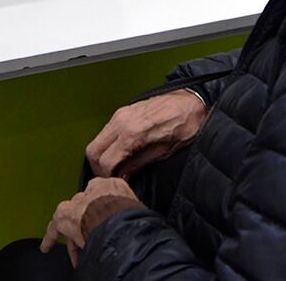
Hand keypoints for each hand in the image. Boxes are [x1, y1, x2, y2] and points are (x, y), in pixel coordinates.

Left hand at [39, 178, 142, 266]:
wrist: (118, 222)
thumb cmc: (132, 219)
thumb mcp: (137, 210)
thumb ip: (130, 210)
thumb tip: (136, 224)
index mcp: (114, 185)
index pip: (105, 195)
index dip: (104, 211)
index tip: (104, 221)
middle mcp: (94, 189)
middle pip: (87, 205)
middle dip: (88, 221)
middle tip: (92, 238)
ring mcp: (79, 201)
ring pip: (72, 216)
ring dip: (74, 231)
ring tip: (77, 249)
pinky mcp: (65, 216)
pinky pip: (54, 227)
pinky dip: (50, 238)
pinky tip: (47, 247)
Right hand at [85, 89, 208, 177]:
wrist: (193, 100)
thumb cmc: (185, 123)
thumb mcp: (166, 150)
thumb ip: (140, 163)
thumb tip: (124, 175)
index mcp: (132, 132)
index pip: (105, 161)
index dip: (108, 177)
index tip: (115, 185)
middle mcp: (121, 121)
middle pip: (93, 150)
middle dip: (98, 168)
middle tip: (112, 179)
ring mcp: (120, 114)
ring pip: (97, 140)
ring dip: (102, 156)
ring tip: (117, 168)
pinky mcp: (123, 111)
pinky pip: (106, 132)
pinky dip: (107, 146)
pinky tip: (120, 154)